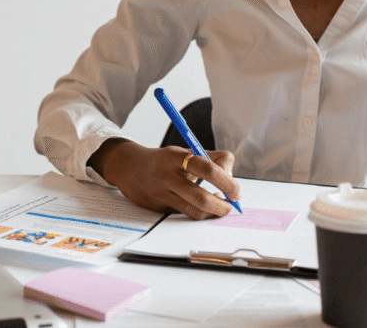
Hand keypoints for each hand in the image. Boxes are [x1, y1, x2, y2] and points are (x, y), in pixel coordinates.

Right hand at [87, 138, 240, 219]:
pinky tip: (203, 206)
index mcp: (175, 157)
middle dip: (222, 205)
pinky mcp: (159, 209)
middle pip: (201, 197)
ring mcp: (161, 195)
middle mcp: (166, 176)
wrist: (130, 169)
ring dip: (213, 212)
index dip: (226, 182)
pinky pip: (185, 215)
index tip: (236, 191)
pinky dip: (200, 213)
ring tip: (219, 206)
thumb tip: (232, 179)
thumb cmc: (166, 161)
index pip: (206, 169)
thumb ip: (214, 160)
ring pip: (194, 211)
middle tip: (232, 205)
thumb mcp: (187, 152)